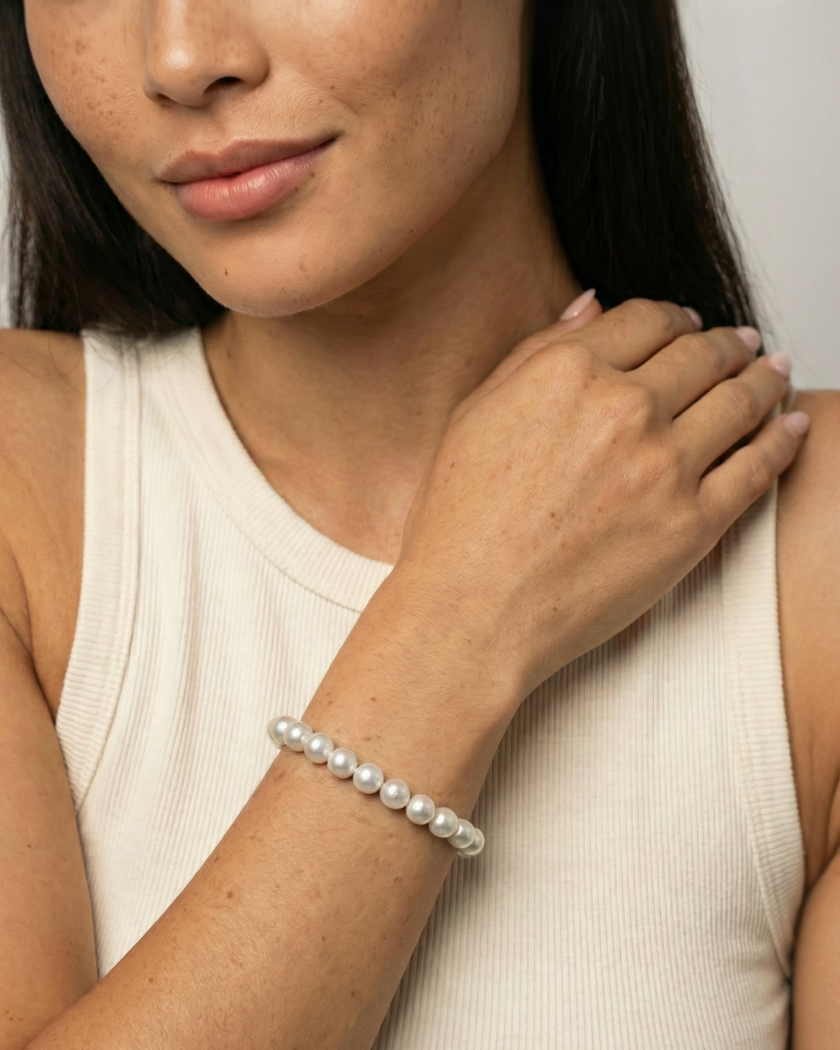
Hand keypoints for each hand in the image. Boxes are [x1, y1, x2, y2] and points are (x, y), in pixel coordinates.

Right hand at [397, 297, 805, 701]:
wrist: (474, 608)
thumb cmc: (461, 520)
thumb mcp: (476, 412)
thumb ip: (537, 350)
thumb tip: (590, 305)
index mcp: (567, 372)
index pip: (646, 318)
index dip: (675, 317)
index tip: (687, 325)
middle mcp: (623, 407)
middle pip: (701, 353)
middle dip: (727, 343)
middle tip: (741, 344)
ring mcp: (664, 465)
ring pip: (740, 401)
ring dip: (764, 378)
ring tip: (774, 372)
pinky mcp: (693, 523)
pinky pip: (757, 468)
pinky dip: (783, 438)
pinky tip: (793, 424)